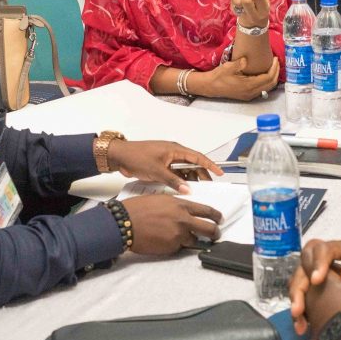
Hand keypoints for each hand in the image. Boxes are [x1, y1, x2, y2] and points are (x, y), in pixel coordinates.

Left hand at [107, 139, 222, 193]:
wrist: (119, 156)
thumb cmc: (137, 157)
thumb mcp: (157, 171)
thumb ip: (173, 181)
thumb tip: (187, 190)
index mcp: (175, 149)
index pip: (197, 157)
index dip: (210, 165)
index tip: (220, 172)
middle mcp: (173, 153)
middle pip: (192, 164)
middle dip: (201, 174)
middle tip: (208, 186)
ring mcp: (167, 159)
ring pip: (184, 170)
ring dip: (189, 179)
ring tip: (195, 190)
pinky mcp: (161, 166)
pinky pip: (175, 173)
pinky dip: (179, 180)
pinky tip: (182, 189)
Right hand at [123, 195, 221, 253]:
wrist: (125, 222)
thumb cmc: (138, 209)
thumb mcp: (160, 199)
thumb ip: (176, 204)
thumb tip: (184, 210)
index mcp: (181, 205)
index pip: (206, 210)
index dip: (216, 215)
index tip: (219, 219)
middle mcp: (183, 220)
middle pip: (209, 229)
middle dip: (215, 233)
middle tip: (216, 234)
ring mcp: (178, 235)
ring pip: (194, 241)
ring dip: (193, 241)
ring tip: (185, 239)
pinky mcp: (171, 247)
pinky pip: (179, 247)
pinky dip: (177, 245)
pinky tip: (167, 241)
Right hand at [194, 57, 278, 100]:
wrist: (211, 86)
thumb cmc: (219, 77)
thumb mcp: (227, 68)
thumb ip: (238, 63)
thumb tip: (246, 59)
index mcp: (248, 86)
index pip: (268, 78)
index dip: (274, 68)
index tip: (275, 59)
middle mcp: (251, 92)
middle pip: (271, 84)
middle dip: (276, 72)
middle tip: (276, 62)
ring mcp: (250, 95)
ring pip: (268, 87)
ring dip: (272, 77)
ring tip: (273, 66)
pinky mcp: (247, 95)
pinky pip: (262, 89)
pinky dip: (267, 81)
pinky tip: (264, 73)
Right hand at [290, 237, 340, 334]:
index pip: (323, 249)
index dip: (318, 262)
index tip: (318, 281)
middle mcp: (330, 260)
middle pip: (305, 266)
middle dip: (299, 285)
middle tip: (299, 307)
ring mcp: (327, 274)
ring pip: (303, 282)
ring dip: (298, 300)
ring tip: (300, 321)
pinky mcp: (327, 289)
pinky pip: (309, 297)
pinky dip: (304, 311)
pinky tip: (304, 326)